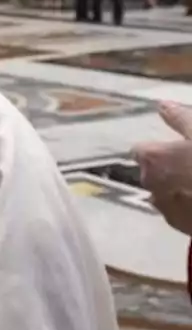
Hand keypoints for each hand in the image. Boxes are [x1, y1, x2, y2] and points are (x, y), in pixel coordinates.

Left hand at [134, 101, 191, 234]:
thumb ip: (180, 118)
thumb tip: (162, 105)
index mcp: (153, 158)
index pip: (141, 150)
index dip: (160, 148)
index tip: (179, 148)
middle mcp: (149, 183)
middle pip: (151, 171)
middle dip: (168, 167)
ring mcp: (163, 207)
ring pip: (163, 191)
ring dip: (176, 187)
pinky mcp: (178, 225)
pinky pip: (176, 210)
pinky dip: (187, 204)